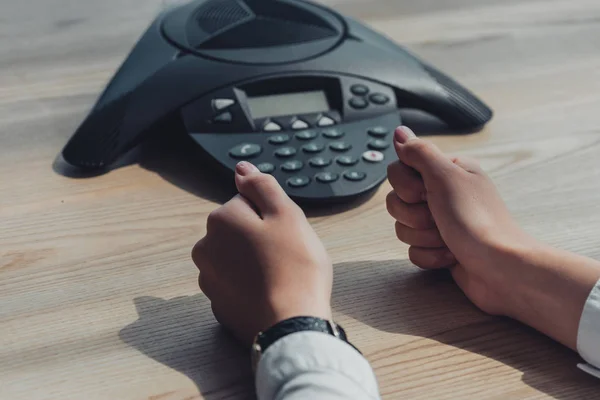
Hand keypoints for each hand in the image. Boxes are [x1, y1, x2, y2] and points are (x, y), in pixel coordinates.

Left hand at [192, 162, 332, 345]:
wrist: (291, 325)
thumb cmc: (295, 268)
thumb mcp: (287, 215)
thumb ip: (262, 186)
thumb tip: (241, 168)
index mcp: (220, 219)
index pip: (247, 202)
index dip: (272, 215)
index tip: (285, 234)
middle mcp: (205, 247)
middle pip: (238, 230)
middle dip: (260, 237)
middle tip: (286, 254)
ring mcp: (209, 279)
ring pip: (236, 257)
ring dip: (254, 261)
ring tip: (279, 276)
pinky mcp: (218, 304)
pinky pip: (236, 284)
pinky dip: (250, 286)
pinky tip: (270, 294)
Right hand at [386, 126, 599, 348]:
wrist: (501, 269)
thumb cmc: (478, 221)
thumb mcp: (446, 177)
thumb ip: (418, 152)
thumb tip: (399, 133)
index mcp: (447, 171)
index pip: (400, 169)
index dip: (406, 186)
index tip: (426, 192)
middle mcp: (443, 194)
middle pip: (398, 200)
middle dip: (414, 215)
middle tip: (438, 217)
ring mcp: (441, 222)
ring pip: (403, 226)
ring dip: (422, 236)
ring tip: (447, 239)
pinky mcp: (439, 247)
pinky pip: (413, 249)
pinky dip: (429, 255)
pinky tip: (449, 255)